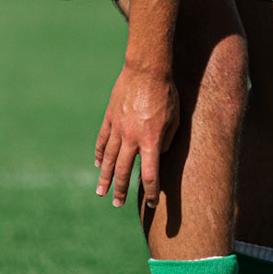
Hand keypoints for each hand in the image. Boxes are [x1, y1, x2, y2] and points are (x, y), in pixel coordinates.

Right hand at [96, 64, 178, 207]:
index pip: (150, 175)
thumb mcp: (174, 120)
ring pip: (108, 159)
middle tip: (117, 204)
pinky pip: (102, 140)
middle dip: (121, 190)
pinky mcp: (110, 118)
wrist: (147, 69)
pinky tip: (98, 164)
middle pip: (123, 171)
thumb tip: (157, 156)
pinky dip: (99, 154)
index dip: (151, 192)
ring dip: (104, 178)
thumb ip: (166, 141)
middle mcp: (132, 138)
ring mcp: (118, 128)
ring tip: (101, 192)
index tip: (152, 203)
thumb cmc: (167, 94)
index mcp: (151, 141)